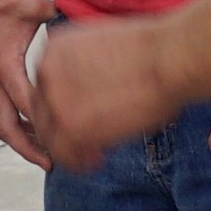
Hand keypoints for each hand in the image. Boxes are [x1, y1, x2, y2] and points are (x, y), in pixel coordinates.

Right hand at [0, 0, 58, 161]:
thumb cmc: (6, 0)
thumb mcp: (36, 7)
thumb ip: (63, 19)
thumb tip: (90, 23)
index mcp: (3, 62)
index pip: (23, 101)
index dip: (43, 122)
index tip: (63, 139)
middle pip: (4, 124)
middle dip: (26, 147)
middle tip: (51, 163)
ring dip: (18, 141)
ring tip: (42, 154)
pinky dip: (13, 126)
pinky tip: (33, 131)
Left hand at [26, 11, 179, 166]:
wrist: (169, 59)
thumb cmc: (152, 52)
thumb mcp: (103, 46)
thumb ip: (82, 66)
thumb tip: (86, 89)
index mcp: (55, 48)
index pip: (46, 85)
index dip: (63, 104)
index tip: (84, 114)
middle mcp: (47, 71)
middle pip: (42, 110)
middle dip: (63, 127)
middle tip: (86, 140)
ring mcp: (56, 100)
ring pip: (49, 135)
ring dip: (69, 148)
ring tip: (95, 154)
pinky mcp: (70, 127)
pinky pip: (63, 154)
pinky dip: (78, 163)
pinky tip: (98, 161)